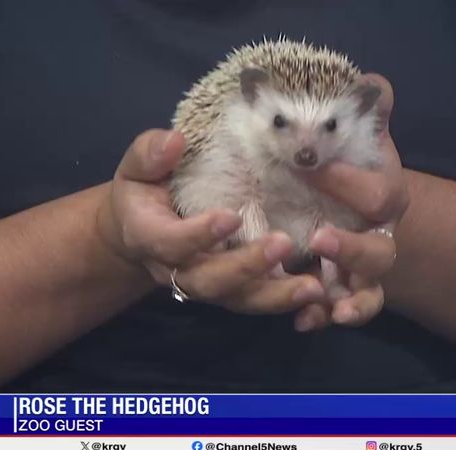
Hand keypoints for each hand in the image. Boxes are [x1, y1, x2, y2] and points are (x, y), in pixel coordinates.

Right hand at [96, 129, 325, 313]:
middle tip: (282, 243)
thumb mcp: (136, 168)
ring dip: (276, 295)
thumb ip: (149, 155)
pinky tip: (318, 292)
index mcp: (149, 237)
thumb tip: (174, 141)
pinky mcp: (231, 291)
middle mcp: (177, 271)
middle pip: (210, 281)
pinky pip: (256, 302)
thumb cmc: (144, 191)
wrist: (139, 231)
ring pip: (239, 299)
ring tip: (312, 287)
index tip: (231, 216)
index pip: (171, 243)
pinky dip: (286, 301)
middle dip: (247, 267)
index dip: (199, 235)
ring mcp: (206, 285)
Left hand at [295, 73, 408, 330]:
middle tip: (321, 238)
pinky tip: (303, 322)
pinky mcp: (337, 292)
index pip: (378, 194)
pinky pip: (335, 311)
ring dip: (351, 302)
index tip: (310, 166)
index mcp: (384, 197)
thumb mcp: (358, 135)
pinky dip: (321, 318)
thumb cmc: (350, 164)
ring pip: (368, 295)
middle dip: (353, 249)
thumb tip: (374, 84)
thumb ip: (367, 110)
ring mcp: (360, 272)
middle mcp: (379, 238)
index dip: (348, 182)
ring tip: (331, 307)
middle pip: (379, 254)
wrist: (350, 204)